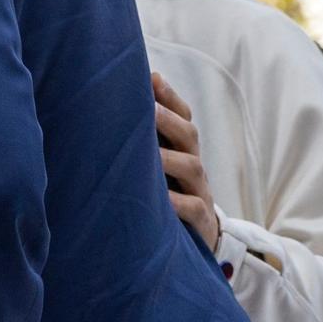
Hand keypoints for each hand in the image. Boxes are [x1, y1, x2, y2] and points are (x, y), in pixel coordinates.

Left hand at [153, 72, 222, 254]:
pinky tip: (158, 198)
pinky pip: (193, 208)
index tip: (151, 78)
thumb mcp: (156, 171)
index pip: (183, 117)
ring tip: (147, 154)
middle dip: (168, 119)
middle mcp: (193, 167)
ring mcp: (200, 192)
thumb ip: (144, 142)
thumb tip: (122, 104)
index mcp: (182, 151)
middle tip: (144, 109)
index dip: (170, 97)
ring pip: (193, 167)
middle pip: (189, 135)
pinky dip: (177, 201)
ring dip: (169, 157)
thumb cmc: (167, 199)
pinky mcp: (201, 222)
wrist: (197, 243)